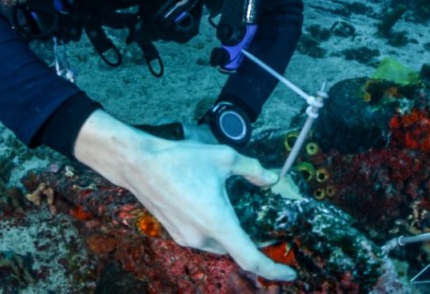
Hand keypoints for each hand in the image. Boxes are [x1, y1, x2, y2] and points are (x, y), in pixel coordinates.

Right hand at [74, 110, 295, 280]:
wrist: (139, 164)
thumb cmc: (180, 159)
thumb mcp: (223, 157)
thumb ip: (252, 169)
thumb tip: (271, 177)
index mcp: (217, 222)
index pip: (250, 257)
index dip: (272, 268)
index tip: (290, 272)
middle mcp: (201, 236)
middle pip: (236, 250)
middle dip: (254, 244)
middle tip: (270, 230)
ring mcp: (186, 237)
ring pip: (219, 245)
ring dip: (233, 237)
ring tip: (245, 218)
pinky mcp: (176, 233)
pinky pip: (204, 239)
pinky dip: (216, 232)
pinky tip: (217, 210)